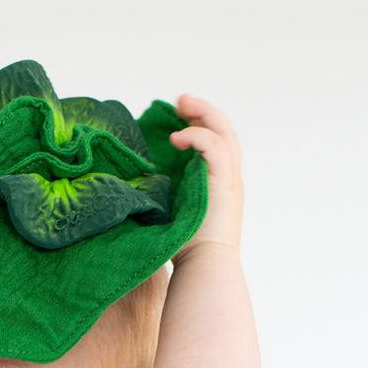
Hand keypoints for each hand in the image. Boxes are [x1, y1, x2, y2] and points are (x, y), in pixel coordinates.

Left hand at [170, 95, 242, 254]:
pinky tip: (177, 138)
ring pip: (224, 131)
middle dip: (203, 111)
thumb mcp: (172, 214)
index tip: (177, 118)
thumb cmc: (184, 249)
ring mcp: (229, 179)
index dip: (201, 126)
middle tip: (180, 101)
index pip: (217, 144)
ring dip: (202, 113)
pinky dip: (197, 136)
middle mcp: (229, 178)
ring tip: (180, 105)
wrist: (204, 266)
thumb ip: (166, 195)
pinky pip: (215, 146)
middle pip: (224, 130)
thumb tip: (137, 186)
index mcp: (219, 184)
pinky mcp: (225, 182)